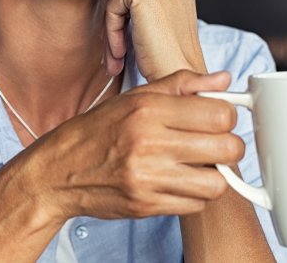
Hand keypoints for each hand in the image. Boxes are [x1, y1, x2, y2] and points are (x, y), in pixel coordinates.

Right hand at [24, 70, 242, 222]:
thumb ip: (181, 85)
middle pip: (227, 148)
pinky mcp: (146, 205)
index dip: (226, 116)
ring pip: (217, 182)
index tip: (216, 119)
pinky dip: (193, 195)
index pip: (219, 114)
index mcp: (148, 109)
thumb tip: (223, 80)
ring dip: (213, 175)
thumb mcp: (134, 97)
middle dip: (227, 145)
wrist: (58, 170)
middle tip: (213, 143)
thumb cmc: (97, 131)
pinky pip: (195, 205)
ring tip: (196, 165)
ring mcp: (148, 177)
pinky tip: (177, 181)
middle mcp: (148, 143)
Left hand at [104, 0, 204, 80]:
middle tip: (120, 53)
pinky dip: (112, 34)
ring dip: (114, 31)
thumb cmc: (171, 48)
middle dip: (120, 22)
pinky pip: (111, 9)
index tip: (131, 40)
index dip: (130, 15)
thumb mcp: (163, 9)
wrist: (180, 71)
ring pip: (116, 0)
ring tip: (119, 57)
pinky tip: (121, 54)